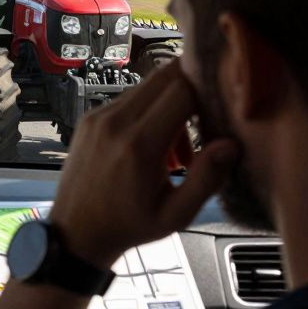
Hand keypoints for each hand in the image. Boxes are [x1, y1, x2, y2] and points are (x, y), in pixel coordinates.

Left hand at [49, 60, 239, 266]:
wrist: (76, 232)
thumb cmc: (129, 226)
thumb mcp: (176, 214)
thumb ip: (207, 178)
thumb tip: (231, 144)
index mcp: (139, 144)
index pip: (183, 89)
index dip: (207, 95)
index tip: (217, 116)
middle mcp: (115, 122)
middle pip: (165, 76)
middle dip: (191, 91)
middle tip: (203, 123)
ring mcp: (98, 117)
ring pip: (147, 86)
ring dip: (170, 104)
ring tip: (175, 150)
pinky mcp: (90, 118)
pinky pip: (128, 99)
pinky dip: (148, 112)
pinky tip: (152, 147)